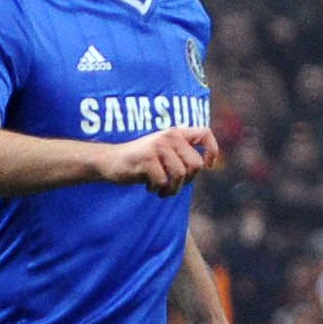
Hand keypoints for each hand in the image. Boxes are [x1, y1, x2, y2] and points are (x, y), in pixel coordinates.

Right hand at [101, 126, 218, 196]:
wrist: (110, 161)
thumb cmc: (141, 162)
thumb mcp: (163, 152)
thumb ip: (181, 154)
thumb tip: (204, 166)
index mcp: (176, 133)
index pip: (204, 133)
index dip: (212, 150)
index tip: (207, 166)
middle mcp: (169, 136)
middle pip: (195, 165)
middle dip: (187, 182)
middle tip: (173, 186)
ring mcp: (157, 146)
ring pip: (180, 175)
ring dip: (172, 189)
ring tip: (162, 190)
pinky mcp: (146, 158)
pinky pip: (163, 181)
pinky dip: (157, 190)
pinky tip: (149, 187)